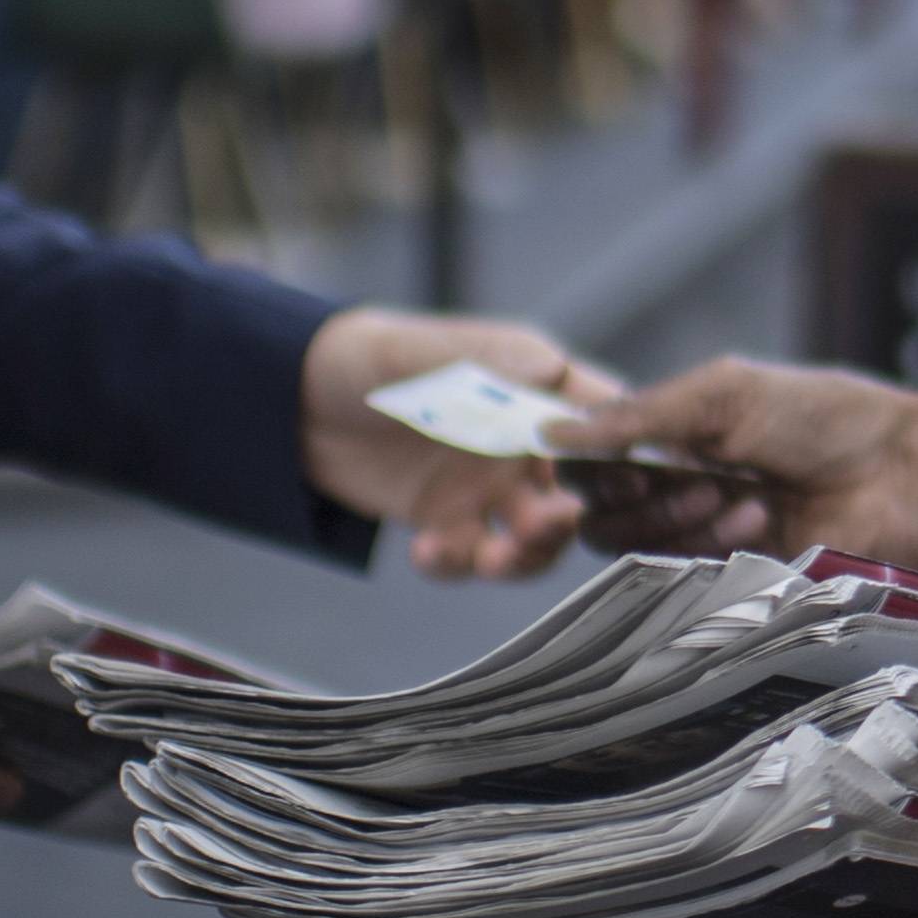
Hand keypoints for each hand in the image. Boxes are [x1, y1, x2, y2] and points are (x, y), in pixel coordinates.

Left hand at [301, 308, 617, 581]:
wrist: (296, 399)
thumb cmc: (373, 356)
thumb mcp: (432, 351)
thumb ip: (492, 361)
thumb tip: (554, 368)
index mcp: (535, 390)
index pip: (600, 418)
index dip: (621, 449)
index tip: (618, 479)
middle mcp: (521, 443)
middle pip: (578, 493)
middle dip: (569, 519)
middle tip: (542, 526)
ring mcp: (487, 487)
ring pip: (534, 539)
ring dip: (524, 557)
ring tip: (490, 558)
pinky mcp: (448, 521)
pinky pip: (471, 558)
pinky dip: (456, 565)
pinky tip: (425, 551)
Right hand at [545, 357, 917, 563]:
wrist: (898, 475)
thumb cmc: (822, 418)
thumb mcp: (724, 395)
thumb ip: (637, 417)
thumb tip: (549, 432)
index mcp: (671, 434)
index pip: (590, 461)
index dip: (594, 467)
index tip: (627, 461)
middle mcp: (676, 484)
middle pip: (601, 514)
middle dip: (643, 496)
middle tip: (702, 477)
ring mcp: (701, 534)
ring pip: (637, 550)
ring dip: (681, 520)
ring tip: (742, 494)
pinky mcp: (730, 576)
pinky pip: (681, 580)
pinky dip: (711, 547)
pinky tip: (759, 520)